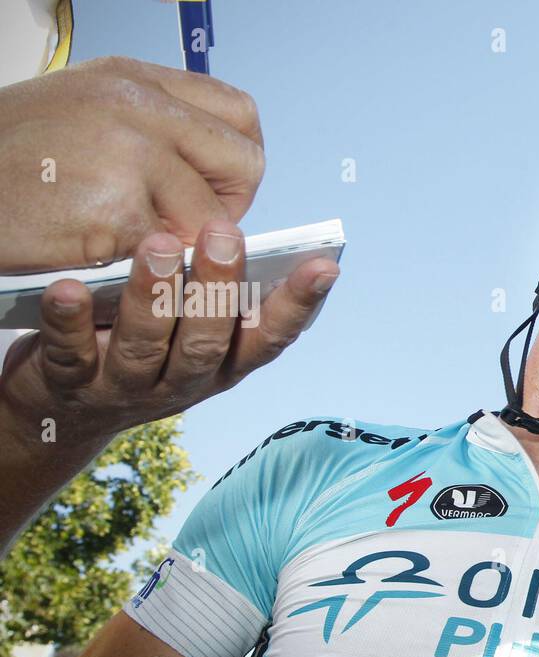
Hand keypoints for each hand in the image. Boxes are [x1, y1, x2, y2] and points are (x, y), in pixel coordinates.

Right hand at [0, 56, 264, 272]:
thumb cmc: (6, 158)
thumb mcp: (83, 110)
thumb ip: (151, 125)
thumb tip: (213, 162)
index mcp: (134, 79)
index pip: (239, 114)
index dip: (237, 159)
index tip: (215, 186)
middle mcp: (138, 108)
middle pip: (244, 164)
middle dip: (227, 206)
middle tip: (186, 226)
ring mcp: (128, 156)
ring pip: (210, 219)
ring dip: (180, 242)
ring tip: (128, 238)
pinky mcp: (115, 211)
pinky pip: (168, 253)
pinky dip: (144, 264)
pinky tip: (101, 248)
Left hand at [0, 221, 337, 443]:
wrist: (67, 407)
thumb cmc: (139, 343)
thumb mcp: (187, 325)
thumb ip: (215, 289)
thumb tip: (235, 221)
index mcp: (223, 364)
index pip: (270, 337)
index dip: (298, 305)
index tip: (325, 265)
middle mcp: (183, 382)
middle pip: (207, 343)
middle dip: (218, 289)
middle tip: (224, 233)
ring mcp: (127, 387)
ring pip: (146, 349)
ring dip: (154, 299)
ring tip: (159, 246)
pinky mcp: (71, 385)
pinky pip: (70, 353)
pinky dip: (71, 322)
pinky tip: (69, 289)